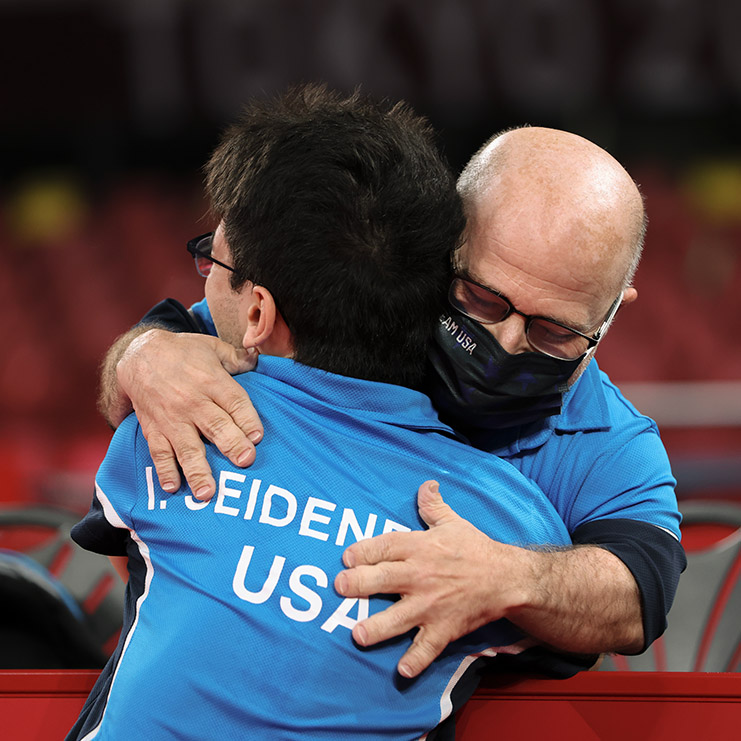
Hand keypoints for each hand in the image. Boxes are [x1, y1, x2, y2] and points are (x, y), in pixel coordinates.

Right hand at [117, 329, 260, 499]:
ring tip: (207, 492)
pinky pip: (159, 451)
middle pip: (216, 425)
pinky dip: (164, 470)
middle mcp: (192, 401)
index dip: (248, 419)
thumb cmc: (182, 351)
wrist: (139, 353)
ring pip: (187, 446)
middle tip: (245, 461)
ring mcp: (172, 417)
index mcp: (211, 380)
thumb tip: (258, 360)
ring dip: (198, 470)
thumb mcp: (211, 347)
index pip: (235, 401)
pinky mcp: (154, 428)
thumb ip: (236, 358)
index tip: (258, 437)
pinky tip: (172, 487)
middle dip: (231, 444)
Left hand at [335, 480, 532, 677]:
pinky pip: (427, 647)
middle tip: (340, 587)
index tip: (346, 558)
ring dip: (377, 627)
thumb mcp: (453, 522)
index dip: (363, 551)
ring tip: (358, 634)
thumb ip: (432, 505)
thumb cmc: (475, 549)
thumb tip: (425, 484)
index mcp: (420, 547)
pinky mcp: (444, 628)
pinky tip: (402, 671)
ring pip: (398, 618)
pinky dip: (416, 660)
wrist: (507, 579)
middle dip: (359, 584)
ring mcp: (431, 605)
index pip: (384, 546)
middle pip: (383, 579)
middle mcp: (420, 576)